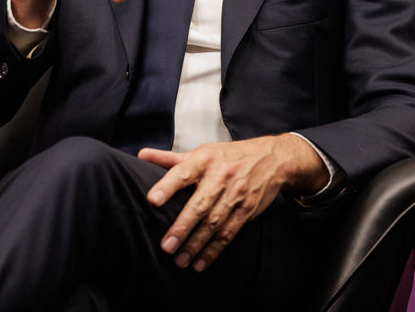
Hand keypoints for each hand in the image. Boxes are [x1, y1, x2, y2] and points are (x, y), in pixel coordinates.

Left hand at [138, 134, 328, 271]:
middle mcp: (221, 176)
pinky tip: (200, 262)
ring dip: (196, 244)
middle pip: (200, 204)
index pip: (183, 172)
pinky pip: (229, 232)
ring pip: (214, 223)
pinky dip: (214, 250)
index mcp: (205, 159)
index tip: (152, 200)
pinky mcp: (247, 209)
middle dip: (182, 227)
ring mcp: (236, 193)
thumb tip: (141, 155)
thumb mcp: (202, 151)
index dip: (168, 186)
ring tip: (180, 261)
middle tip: (166, 246)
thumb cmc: (230, 156)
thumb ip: (171, 158)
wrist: (273, 158)